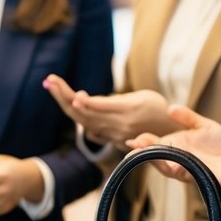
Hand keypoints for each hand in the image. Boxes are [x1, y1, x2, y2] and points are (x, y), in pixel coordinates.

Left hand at [43, 74, 176, 145]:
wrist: (170, 132)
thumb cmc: (156, 107)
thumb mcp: (141, 97)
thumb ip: (115, 101)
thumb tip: (87, 101)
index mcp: (129, 110)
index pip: (101, 107)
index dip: (85, 102)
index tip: (71, 94)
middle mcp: (118, 124)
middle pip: (85, 113)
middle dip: (64, 96)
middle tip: (49, 80)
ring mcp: (113, 134)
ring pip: (83, 120)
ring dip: (65, 103)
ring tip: (52, 85)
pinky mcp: (111, 140)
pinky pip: (89, 128)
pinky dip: (78, 114)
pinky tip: (67, 102)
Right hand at [126, 105, 220, 190]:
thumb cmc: (219, 142)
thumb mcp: (203, 125)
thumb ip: (187, 117)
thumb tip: (170, 108)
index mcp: (175, 144)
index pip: (153, 144)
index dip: (143, 142)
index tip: (135, 139)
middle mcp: (177, 158)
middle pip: (156, 157)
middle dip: (144, 153)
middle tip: (136, 146)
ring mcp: (186, 169)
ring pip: (166, 169)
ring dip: (158, 162)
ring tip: (150, 155)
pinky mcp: (198, 177)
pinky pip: (185, 175)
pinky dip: (177, 170)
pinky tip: (172, 164)